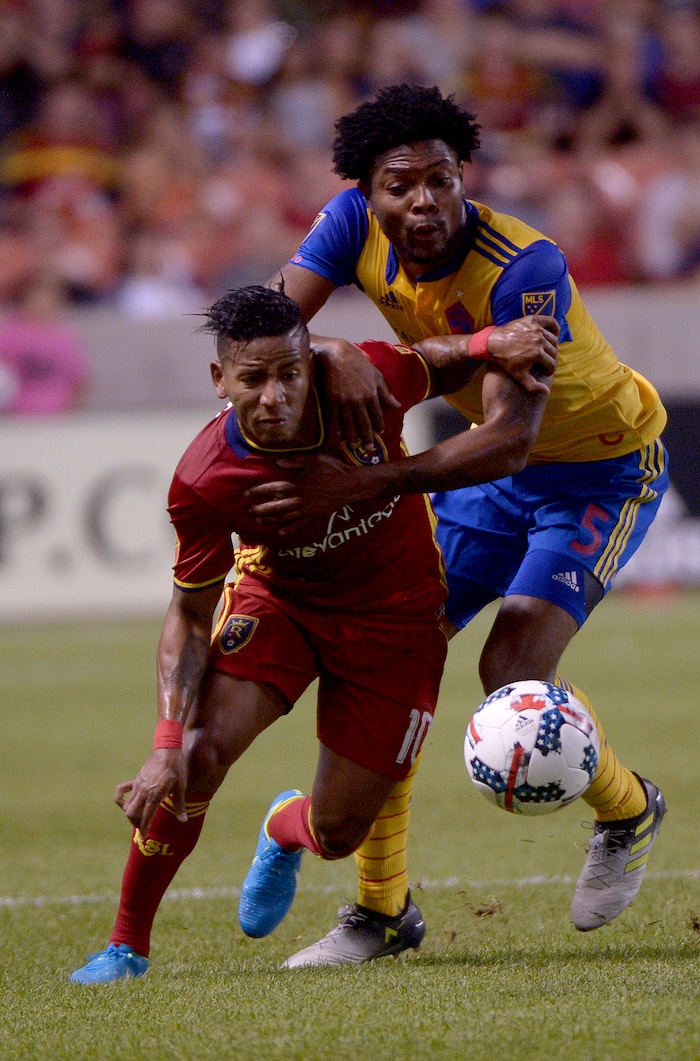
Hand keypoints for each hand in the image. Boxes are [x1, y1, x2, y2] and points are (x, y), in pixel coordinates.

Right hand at [114, 748, 187, 834]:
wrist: (167, 749)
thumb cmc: (176, 768)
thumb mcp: (181, 787)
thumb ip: (180, 805)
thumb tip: (183, 820)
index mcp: (154, 795)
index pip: (145, 817)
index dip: (144, 828)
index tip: (143, 837)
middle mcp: (143, 792)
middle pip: (131, 813)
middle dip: (136, 822)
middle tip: (143, 826)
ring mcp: (137, 785)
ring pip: (127, 805)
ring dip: (131, 814)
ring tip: (139, 818)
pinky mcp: (136, 779)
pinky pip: (122, 790)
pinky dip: (121, 799)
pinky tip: (125, 803)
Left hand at [246, 453, 366, 537]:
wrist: (351, 485)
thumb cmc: (334, 469)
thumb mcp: (315, 459)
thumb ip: (295, 460)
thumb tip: (278, 462)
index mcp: (297, 484)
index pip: (273, 488)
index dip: (258, 491)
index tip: (246, 493)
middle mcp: (299, 499)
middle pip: (275, 506)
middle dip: (260, 508)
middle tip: (248, 511)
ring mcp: (307, 509)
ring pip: (285, 516)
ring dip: (270, 519)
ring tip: (259, 521)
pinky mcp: (315, 516)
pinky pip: (300, 524)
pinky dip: (290, 529)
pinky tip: (281, 532)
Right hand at [312, 337, 399, 447]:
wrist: (336, 355)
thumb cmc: (358, 363)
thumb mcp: (376, 375)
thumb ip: (386, 393)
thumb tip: (398, 405)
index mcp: (371, 395)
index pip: (377, 416)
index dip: (378, 426)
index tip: (379, 433)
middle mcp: (358, 402)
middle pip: (364, 424)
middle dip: (366, 437)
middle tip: (368, 448)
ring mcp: (344, 403)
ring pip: (349, 424)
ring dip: (352, 437)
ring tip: (353, 445)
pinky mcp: (331, 401)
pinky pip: (335, 419)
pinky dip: (338, 428)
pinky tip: (340, 434)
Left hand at [488, 315, 558, 394]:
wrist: (493, 343)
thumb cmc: (505, 361)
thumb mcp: (518, 376)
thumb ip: (532, 386)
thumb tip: (546, 392)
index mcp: (538, 354)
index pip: (552, 364)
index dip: (550, 370)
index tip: (546, 371)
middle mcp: (540, 340)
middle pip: (553, 352)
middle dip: (551, 359)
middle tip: (545, 362)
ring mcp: (537, 329)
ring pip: (553, 339)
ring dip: (552, 346)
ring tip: (546, 351)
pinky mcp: (533, 320)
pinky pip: (550, 322)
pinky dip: (555, 328)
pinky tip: (553, 334)